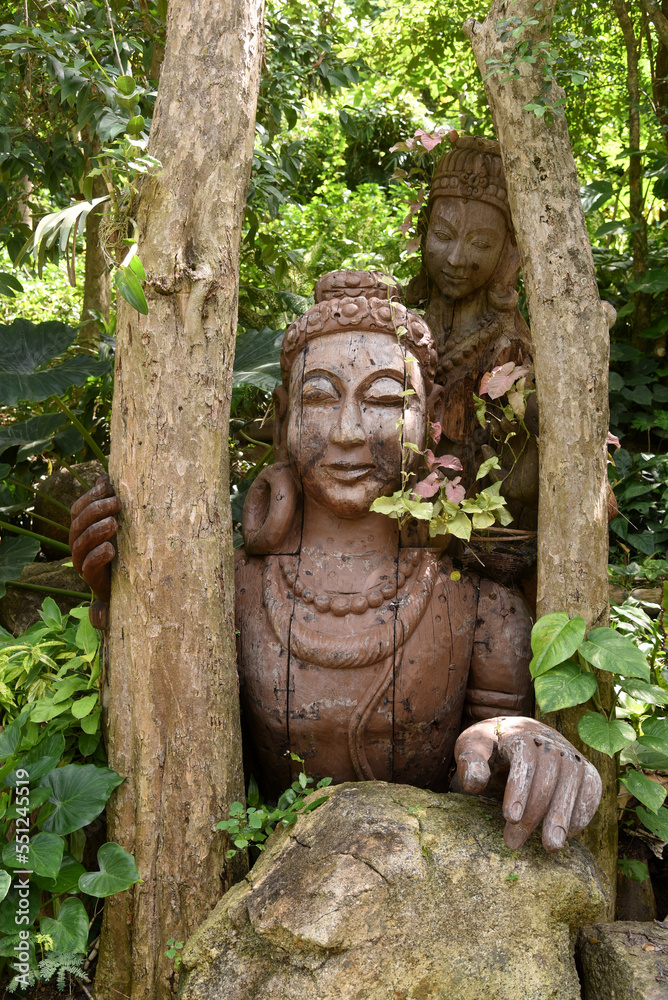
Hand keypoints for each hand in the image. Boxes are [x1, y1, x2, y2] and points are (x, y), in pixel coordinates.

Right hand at [69, 474, 120, 602]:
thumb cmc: (121, 548)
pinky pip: (88, 566)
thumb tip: (104, 476)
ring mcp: (81, 561)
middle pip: (78, 522)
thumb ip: (108, 502)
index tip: (111, 486)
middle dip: (97, 509)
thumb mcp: (116, 523)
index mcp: (81, 527)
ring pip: (81, 543)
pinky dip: (98, 556)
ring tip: (115, 523)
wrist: (127, 584)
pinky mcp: (91, 578)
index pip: (78, 507)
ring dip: (97, 530)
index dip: (91, 495)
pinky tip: (111, 548)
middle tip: (118, 503)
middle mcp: (77, 543)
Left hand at [454, 717, 601, 852]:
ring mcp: (570, 754)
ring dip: (563, 816)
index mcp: (521, 733)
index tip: (509, 818)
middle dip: (534, 812)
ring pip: (574, 782)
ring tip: (551, 847)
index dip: (519, 788)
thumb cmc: (491, 746)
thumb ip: (470, 762)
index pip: (525, 758)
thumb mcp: (472, 747)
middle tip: (514, 843)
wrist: (517, 733)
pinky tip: (567, 835)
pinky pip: (592, 789)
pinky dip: (582, 812)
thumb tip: (475, 783)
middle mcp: (551, 741)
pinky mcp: (584, 769)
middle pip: (549, 775)